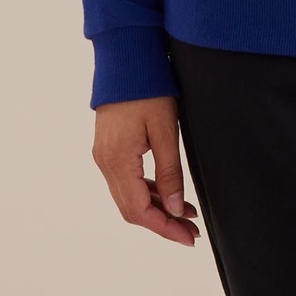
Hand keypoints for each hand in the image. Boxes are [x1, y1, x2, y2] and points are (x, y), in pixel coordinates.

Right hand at [92, 95, 200, 245]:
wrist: (126, 57)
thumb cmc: (148, 88)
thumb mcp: (164, 130)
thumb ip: (170, 171)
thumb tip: (176, 209)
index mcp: (117, 161)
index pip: (139, 211)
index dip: (164, 228)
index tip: (188, 238)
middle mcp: (105, 163)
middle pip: (132, 209)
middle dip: (162, 223)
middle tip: (192, 232)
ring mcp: (104, 156)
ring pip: (129, 196)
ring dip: (157, 208)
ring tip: (187, 213)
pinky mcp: (109, 148)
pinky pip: (127, 180)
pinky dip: (148, 191)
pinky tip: (169, 192)